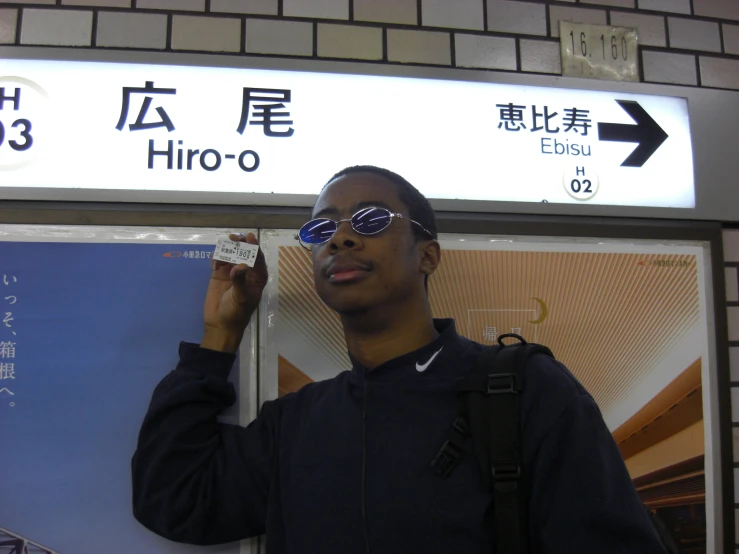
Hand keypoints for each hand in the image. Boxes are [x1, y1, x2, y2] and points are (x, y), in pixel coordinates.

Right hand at [201, 232, 267, 352]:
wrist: (220, 324)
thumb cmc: (236, 313)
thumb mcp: (241, 298)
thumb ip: (240, 281)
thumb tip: (241, 265)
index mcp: (257, 277)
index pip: (257, 258)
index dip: (254, 246)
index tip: (249, 237)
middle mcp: (246, 271)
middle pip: (245, 252)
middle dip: (240, 243)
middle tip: (233, 237)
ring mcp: (232, 271)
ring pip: (231, 254)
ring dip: (227, 248)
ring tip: (223, 248)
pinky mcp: (219, 274)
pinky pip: (218, 261)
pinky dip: (216, 258)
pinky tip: (215, 265)